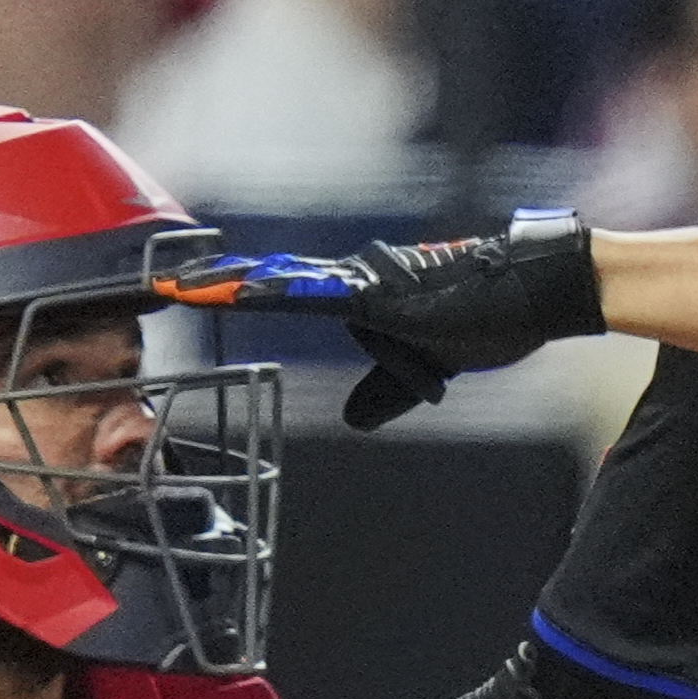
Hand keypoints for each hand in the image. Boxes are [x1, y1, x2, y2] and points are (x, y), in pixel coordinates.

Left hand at [157, 216, 606, 428]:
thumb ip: (383, 390)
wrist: (533, 295)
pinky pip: (321, 294)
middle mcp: (355, 282)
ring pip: (286, 282)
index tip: (189, 291)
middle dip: (216, 281)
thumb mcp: (424, 367)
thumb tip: (356, 418)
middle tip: (163, 282)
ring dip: (235, 284)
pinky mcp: (386, 297)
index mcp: (361, 297)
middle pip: (271, 280)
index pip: (286, 292)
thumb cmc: (489, 318)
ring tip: (184, 286)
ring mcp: (368, 285)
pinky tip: (247, 288)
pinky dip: (281, 292)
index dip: (237, 291)